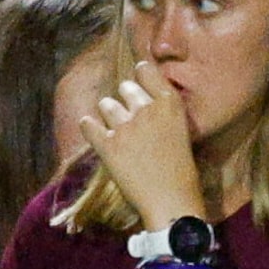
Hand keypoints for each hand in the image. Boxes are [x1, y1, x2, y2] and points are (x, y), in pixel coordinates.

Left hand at [77, 63, 207, 227]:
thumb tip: (140, 98)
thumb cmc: (181, 169)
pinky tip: (97, 136)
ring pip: (105, 104)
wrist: (171, 199)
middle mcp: (146, 109)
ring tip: (118, 133)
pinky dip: (89, 128)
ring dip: (109, 115)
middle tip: (131, 120)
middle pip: (124, 87)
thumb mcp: (181, 129)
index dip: (140, 76)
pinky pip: (87, 124)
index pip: (145, 69)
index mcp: (170, 103)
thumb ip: (161, 111)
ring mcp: (125, 126)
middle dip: (125, 101)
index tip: (139, 86)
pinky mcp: (106, 145)